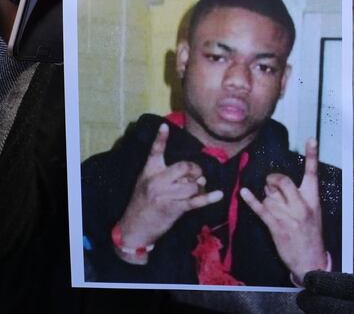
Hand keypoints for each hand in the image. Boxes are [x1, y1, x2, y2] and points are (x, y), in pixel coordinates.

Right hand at [116, 124, 222, 263]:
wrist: (134, 228)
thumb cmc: (142, 204)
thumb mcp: (145, 184)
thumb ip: (166, 176)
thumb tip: (196, 176)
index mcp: (149, 172)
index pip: (155, 152)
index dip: (160, 138)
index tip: (164, 125)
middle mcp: (157, 181)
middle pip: (184, 167)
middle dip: (195, 170)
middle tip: (196, 176)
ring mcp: (165, 195)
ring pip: (192, 185)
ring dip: (198, 188)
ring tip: (195, 192)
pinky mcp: (173, 208)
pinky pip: (195, 201)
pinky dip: (209, 198)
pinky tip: (218, 195)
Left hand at [240, 138, 325, 283]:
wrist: (310, 260)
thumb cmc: (311, 234)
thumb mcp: (313, 212)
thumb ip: (298, 196)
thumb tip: (276, 182)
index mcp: (312, 199)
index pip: (313, 173)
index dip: (312, 155)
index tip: (311, 139)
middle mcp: (300, 205)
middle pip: (282, 181)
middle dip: (273, 179)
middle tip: (270, 183)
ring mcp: (288, 216)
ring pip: (269, 195)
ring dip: (267, 198)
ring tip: (275, 209)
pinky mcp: (276, 226)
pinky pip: (261, 209)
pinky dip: (251, 200)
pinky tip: (244, 192)